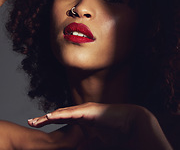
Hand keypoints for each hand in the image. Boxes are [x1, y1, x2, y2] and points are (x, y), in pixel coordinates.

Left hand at [28, 102, 172, 149]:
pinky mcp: (89, 111)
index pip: (61, 120)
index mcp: (81, 119)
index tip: (36, 126)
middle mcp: (81, 112)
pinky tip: (51, 116)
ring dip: (49, 116)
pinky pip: (72, 113)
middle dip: (44, 119)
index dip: (49, 122)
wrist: (129, 122)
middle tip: (31, 122)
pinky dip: (61, 115)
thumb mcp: (95, 140)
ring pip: (63, 113)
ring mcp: (84, 110)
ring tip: (37, 120)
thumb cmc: (114, 130)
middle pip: (59, 115)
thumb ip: (85, 144)